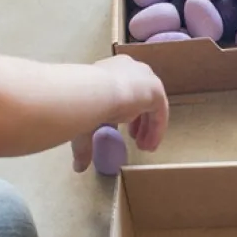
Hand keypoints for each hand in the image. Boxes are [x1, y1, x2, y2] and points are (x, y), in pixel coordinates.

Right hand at [72, 55, 168, 172]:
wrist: (95, 91)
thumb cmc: (83, 103)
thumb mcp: (83, 124)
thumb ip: (85, 144)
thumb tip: (78, 168)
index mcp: (112, 69)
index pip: (122, 90)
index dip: (122, 112)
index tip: (120, 130)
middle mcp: (131, 69)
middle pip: (139, 97)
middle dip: (138, 120)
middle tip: (134, 139)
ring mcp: (145, 78)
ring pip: (151, 106)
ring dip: (148, 128)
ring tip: (143, 147)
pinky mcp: (156, 90)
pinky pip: (159, 112)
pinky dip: (156, 130)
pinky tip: (150, 145)